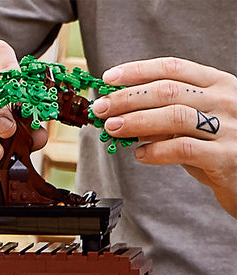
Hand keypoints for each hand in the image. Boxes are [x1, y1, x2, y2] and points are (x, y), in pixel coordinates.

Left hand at [91, 57, 236, 217]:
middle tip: (100, 108)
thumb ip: (163, 118)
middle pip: (166, 90)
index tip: (109, 78)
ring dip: (135, 121)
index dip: (137, 71)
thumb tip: (120, 115)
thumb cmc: (216, 148)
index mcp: (217, 84)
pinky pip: (182, 149)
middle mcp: (225, 100)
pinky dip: (155, 151)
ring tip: (112, 128)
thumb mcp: (192, 126)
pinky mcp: (225, 157)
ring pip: (174, 116)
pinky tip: (139, 155)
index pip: (172, 68)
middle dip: (126, 98)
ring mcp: (228, 128)